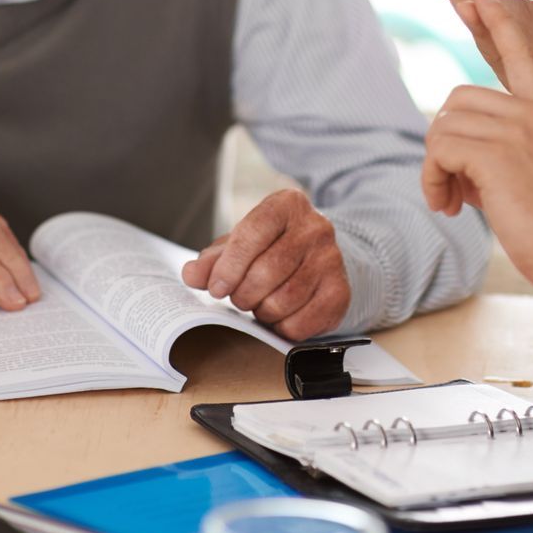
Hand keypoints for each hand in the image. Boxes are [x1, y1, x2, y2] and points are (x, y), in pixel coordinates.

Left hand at [180, 188, 351, 339]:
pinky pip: (303, 322)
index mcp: (287, 205)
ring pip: (284, 299)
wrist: (317, 258)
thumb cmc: (271, 249)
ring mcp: (332, 259)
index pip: (252, 233)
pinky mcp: (341, 291)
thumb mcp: (240, 245)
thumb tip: (192, 274)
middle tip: (240, 298)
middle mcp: (316, 227)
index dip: (229, 266)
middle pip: (267, 270)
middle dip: (244, 294)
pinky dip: (283, 327)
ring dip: (263, 311)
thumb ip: (213, 260)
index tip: (216, 288)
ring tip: (261, 304)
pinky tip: (281, 317)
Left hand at [421, 0, 532, 295]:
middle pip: (457, 102)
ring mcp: (515, 129)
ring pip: (443, 126)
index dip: (497, 25)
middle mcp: (532, 111)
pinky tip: (449, 206)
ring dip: (435, 168)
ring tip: (451, 202)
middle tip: (453, 188)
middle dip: (444, 145)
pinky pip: (439, 149)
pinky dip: (432, 179)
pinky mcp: (495, 153)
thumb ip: (500, 149)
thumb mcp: (532, 172)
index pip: (520, 55)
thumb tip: (454, 154)